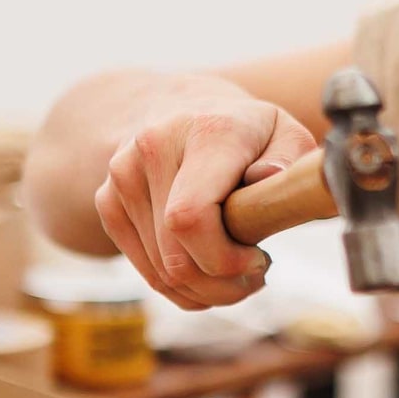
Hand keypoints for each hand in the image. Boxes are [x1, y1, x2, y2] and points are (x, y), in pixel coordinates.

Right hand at [94, 86, 316, 309]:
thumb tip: (268, 177)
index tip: (260, 260)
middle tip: (255, 276)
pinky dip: (180, 286)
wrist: (184, 107)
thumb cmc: (248, 132)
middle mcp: (153, 148)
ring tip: (234, 271)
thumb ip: (291, 157)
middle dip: (222, 286)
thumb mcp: (286, 133)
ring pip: (160, 273)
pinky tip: (206, 266)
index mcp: (204, 131)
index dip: (224, 259)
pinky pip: (144, 270)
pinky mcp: (107, 200)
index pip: (191, 218)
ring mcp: (122, 175)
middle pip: (176, 258)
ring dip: (204, 290)